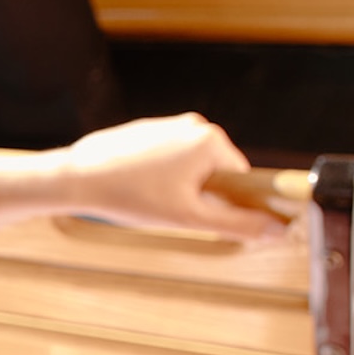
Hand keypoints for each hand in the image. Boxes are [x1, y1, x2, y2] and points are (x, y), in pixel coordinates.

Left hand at [61, 113, 287, 238]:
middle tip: (167, 209)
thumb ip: (237, 224)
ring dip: (175, 188)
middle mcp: (194, 124)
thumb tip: (277, 230)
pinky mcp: (146, 130)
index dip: (225, 205)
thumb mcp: (189, 217)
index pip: (239, 180)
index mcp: (211, 140)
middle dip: (196, 196)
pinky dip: (155, 177)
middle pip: (214, 173)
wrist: (76, 179)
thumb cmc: (131, 196)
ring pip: (187, 169)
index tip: (200, 216)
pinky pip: (164, 159)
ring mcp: (168, 125)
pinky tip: (134, 187)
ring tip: (146, 197)